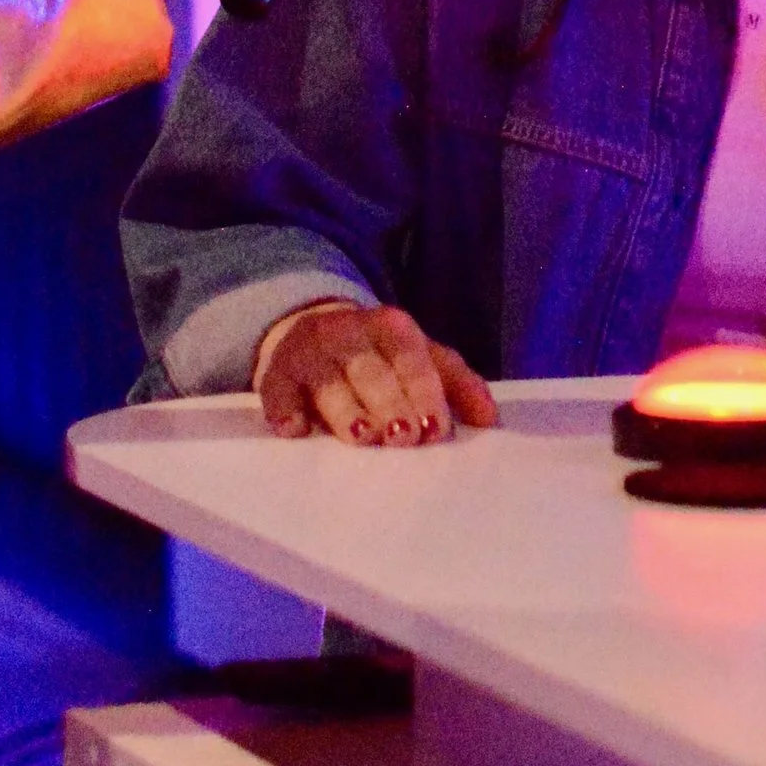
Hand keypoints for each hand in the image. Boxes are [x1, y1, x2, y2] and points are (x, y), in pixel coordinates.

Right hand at [254, 300, 497, 445]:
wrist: (313, 329)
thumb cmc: (379, 356)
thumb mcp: (419, 358)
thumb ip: (455, 383)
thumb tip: (490, 419)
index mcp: (392, 328)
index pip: (412, 358)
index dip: (424, 392)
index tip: (435, 428)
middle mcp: (349, 332)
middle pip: (371, 371)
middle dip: (389, 404)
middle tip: (403, 438)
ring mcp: (310, 350)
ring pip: (328, 381)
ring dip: (345, 410)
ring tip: (362, 437)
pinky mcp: (275, 371)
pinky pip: (276, 389)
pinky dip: (284, 408)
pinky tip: (294, 429)